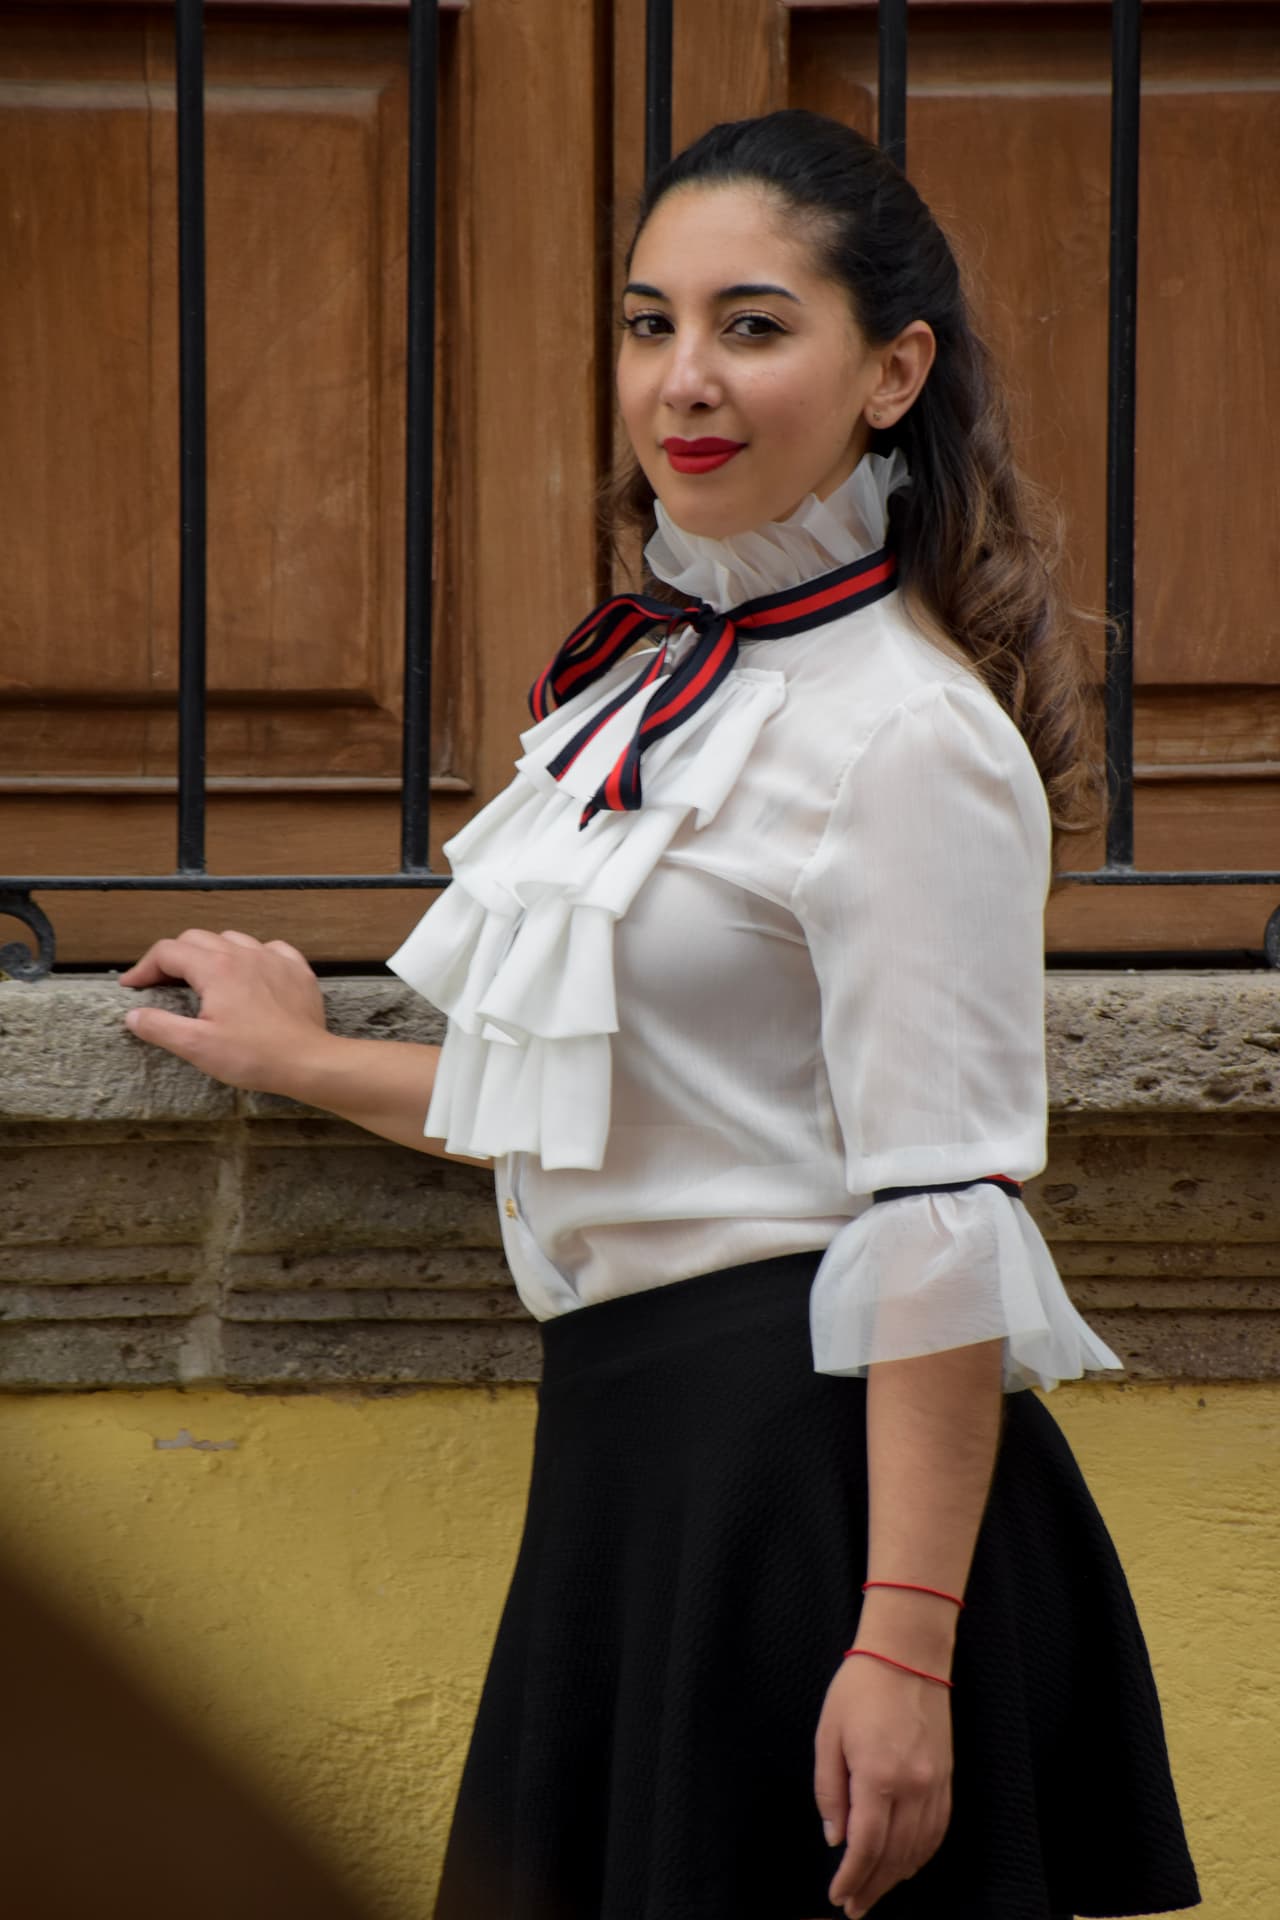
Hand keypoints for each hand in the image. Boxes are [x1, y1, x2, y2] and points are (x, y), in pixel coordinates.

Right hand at [118, 928, 329, 1096]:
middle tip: (162, 984)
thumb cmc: (253, 1056)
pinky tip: (249, 974)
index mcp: (215, 968)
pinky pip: (269, 948)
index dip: (143, 968)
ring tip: (203, 978)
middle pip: (196, 939)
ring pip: (232, 939)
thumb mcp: (197, 1046)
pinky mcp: (297, 970)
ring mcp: (274, 958)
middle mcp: (243, 953)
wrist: (308, 1061)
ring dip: (211, 953)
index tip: (132, 987)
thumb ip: (160, 1026)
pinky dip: (251, 956)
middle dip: (173, 958)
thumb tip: (133, 1015)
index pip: (167, 952)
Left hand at [813, 1653, 952, 1917]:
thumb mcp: (828, 1734)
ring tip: (875, 1893)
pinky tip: (906, 1866)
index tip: (838, 1896)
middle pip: (894, 1856)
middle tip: (854, 1907)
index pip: (867, 1846)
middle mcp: (913, 1786)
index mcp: (878, 1775)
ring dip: (896, 1878)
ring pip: (919, 1849)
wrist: (908, 1655)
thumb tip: (836, 1837)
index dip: (852, 1877)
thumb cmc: (860, 1689)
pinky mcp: (947, 1778)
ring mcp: (935, 1784)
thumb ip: (830, 1790)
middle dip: (872, 1887)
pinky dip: (921, 1855)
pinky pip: (937, 1830)